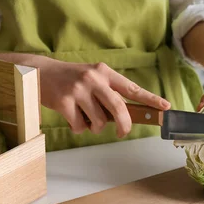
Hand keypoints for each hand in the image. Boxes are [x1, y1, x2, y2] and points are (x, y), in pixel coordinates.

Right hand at [0, 50, 169, 136]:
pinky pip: (79, 126)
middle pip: (119, 109)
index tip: (165, 107)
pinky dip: (78, 128)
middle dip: (125, 125)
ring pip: (99, 122)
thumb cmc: (71, 78)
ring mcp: (78, 90)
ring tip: (84, 116)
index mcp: (104, 72)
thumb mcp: (92, 77)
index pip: (132, 88)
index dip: (150, 99)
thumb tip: (125, 117)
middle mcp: (93, 79)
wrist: (38, 72)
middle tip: (124, 132)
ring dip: (94, 127)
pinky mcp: (64, 102)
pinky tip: (71, 116)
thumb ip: (109, 92)